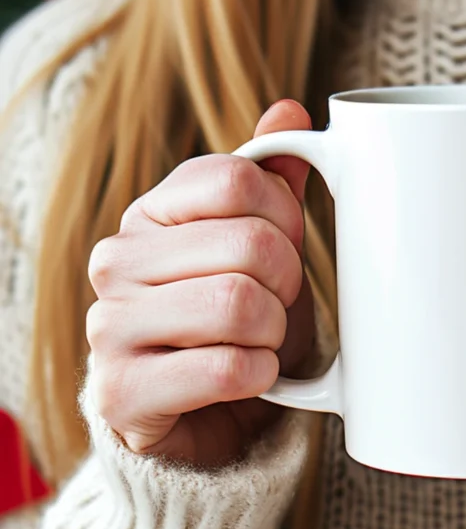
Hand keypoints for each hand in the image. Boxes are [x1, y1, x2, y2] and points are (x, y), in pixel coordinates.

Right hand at [86, 101, 316, 465]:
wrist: (208, 417)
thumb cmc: (238, 323)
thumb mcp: (261, 247)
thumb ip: (271, 183)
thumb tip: (292, 110)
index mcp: (150, 213)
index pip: (238, 178)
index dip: (287, 216)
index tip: (288, 247)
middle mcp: (116, 261)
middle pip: (250, 243)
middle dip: (290, 282)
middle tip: (279, 306)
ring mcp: (109, 326)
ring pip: (240, 304)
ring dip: (276, 332)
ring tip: (262, 342)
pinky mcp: (121, 391)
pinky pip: (227, 367)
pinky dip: (262, 375)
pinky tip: (253, 378)